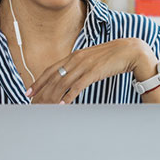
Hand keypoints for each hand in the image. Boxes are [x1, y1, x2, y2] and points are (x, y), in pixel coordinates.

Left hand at [26, 38, 157, 103]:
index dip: (38, 82)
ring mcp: (84, 65)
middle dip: (41, 93)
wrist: (130, 51)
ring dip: (51, 97)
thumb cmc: (111, 57)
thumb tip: (70, 78)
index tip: (29, 92)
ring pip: (62, 83)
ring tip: (44, 108)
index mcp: (73, 56)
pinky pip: (77, 86)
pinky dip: (68, 96)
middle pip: (53, 79)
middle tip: (33, 105)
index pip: (50, 70)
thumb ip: (79, 67)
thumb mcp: (91, 60)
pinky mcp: (94, 72)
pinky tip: (62, 105)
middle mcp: (75, 60)